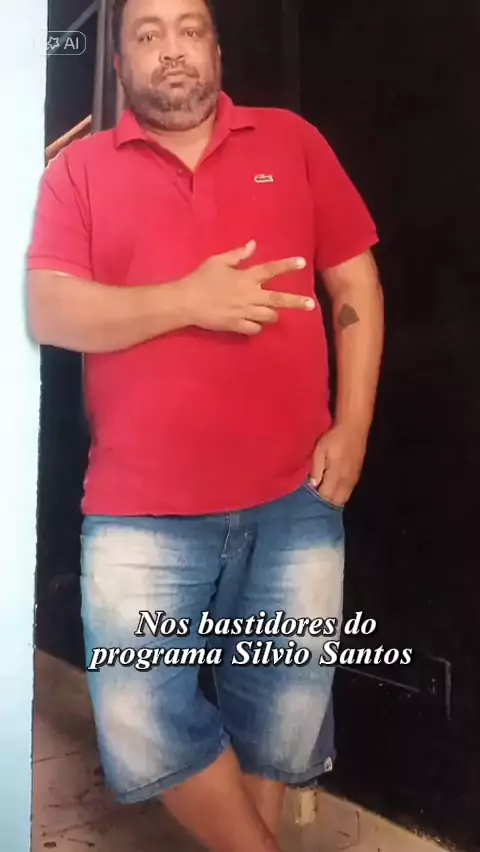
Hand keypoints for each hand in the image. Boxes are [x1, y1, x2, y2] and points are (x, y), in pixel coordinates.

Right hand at [181, 240, 314, 334]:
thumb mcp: (218, 261)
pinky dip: (256, 327)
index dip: (287, 265)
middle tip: (311, 305)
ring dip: (272, 314)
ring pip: (269, 316)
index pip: (271, 269)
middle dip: (296, 302)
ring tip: (273, 313)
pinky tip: (254, 323)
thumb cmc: (200, 279)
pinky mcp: (237, 326)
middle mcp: (249, 295)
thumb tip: (254, 244)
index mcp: (246, 277)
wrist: (186, 302)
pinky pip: (255, 329)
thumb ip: (238, 254)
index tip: (302, 262)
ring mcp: (244, 312)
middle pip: (278, 299)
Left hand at [308, 423, 367, 507]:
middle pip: (335, 502)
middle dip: (324, 504)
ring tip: (321, 499)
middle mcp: (346, 481)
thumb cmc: (334, 438)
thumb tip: (312, 486)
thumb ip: (316, 469)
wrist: (354, 428)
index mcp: (336, 476)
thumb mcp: (320, 450)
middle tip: (313, 502)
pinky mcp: (356, 476)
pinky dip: (339, 495)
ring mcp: (353, 480)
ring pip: (343, 499)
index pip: (325, 497)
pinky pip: (348, 492)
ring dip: (332, 501)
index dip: (315, 501)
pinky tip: (332, 492)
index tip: (306, 501)